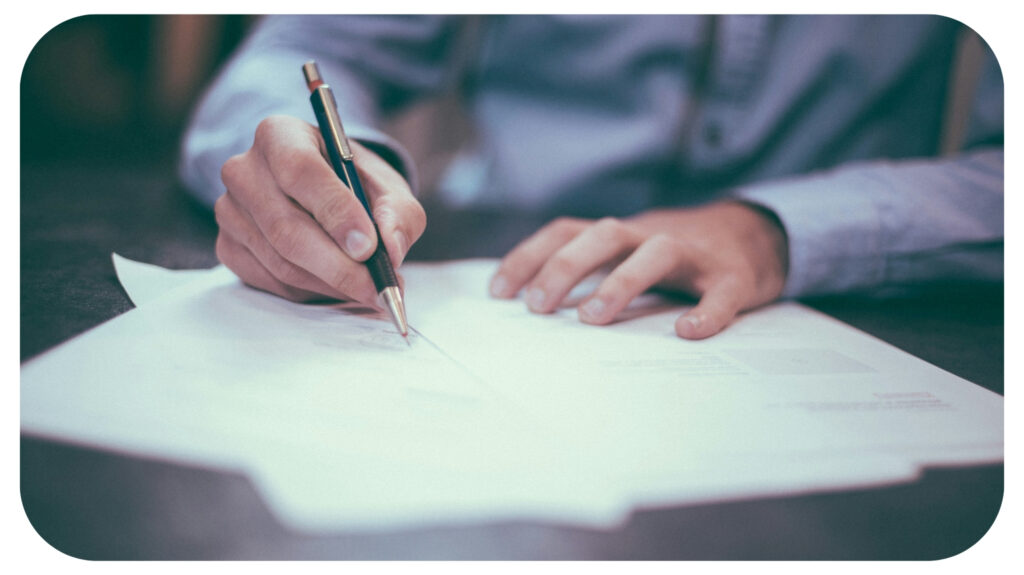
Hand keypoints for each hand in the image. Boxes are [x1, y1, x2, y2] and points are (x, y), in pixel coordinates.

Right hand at [214, 115, 425, 303]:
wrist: (323, 193)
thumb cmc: (354, 184)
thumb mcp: (387, 187)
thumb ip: (398, 213)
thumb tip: (391, 249)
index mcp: (280, 135)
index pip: (300, 171)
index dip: (335, 212)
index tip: (368, 247)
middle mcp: (244, 169)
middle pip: (286, 227)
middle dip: (339, 266)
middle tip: (378, 287)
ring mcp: (230, 211)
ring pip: (281, 262)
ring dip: (331, 284)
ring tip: (368, 289)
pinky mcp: (228, 246)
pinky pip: (271, 281)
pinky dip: (311, 292)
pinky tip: (337, 285)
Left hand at [489, 201, 788, 338]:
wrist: (755, 235)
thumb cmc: (675, 256)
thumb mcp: (627, 254)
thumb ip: (589, 271)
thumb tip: (531, 307)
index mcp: (621, 234)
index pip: (566, 231)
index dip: (530, 256)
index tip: (498, 292)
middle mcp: (651, 235)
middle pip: (604, 235)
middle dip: (566, 267)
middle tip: (537, 307)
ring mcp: (694, 254)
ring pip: (656, 253)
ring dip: (621, 282)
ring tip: (592, 319)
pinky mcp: (733, 277)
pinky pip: (720, 292)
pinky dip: (706, 311)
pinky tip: (688, 332)